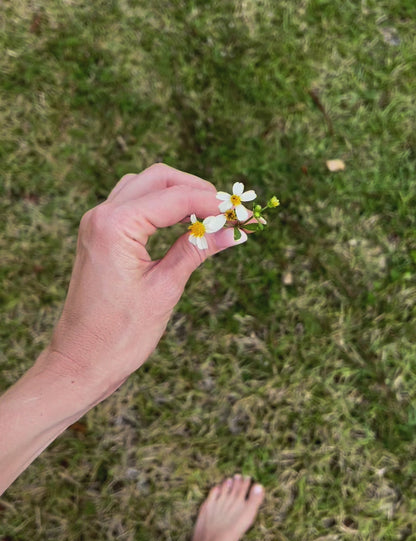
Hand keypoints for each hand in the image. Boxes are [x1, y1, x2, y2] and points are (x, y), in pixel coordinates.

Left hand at [48, 164, 243, 397]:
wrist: (80, 362)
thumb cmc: (119, 334)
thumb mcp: (165, 288)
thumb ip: (197, 250)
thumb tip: (234, 232)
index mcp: (115, 226)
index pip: (176, 197)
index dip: (215, 204)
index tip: (245, 215)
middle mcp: (101, 215)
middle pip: (159, 178)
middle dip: (198, 190)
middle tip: (230, 213)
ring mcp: (97, 224)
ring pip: (145, 186)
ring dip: (179, 195)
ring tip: (211, 219)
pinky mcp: (99, 236)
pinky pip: (134, 205)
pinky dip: (162, 207)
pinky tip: (185, 225)